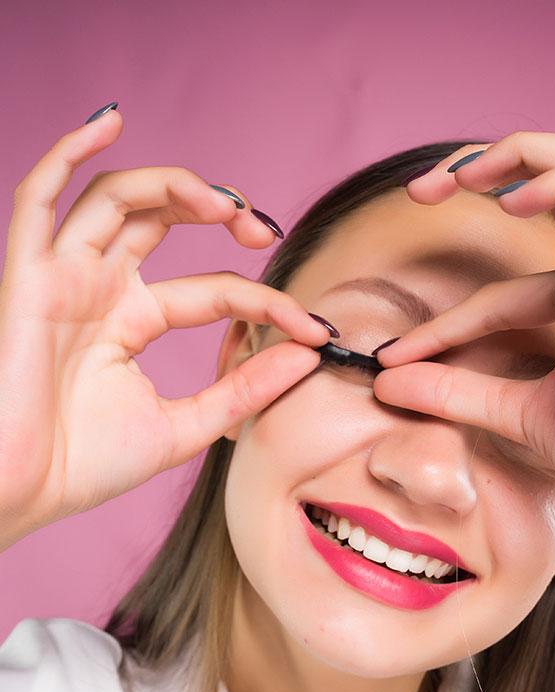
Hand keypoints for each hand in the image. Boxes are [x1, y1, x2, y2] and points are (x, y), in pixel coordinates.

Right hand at [0, 106, 328, 548]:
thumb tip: (308, 356)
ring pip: (116, 198)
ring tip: (223, 203)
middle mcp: (101, 288)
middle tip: (265, 229)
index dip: (267, 301)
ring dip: (172, 185)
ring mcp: (64, 276)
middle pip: (163, 220)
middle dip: (219, 213)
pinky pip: (38, 197)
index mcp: (133, 320)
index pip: (215, 290)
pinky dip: (69, 152)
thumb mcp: (185, 425)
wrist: (21, 494)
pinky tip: (111, 122)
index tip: (313, 328)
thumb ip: (244, 389)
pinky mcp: (26, 275)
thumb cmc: (87, 466)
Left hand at [373, 131, 554, 588]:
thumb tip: (388, 383)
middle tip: (421, 187)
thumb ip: (457, 392)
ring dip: (522, 155)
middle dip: (492, 164)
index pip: (510, 285)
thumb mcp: (520, 414)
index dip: (445, 316)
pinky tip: (508, 201)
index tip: (392, 355)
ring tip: (458, 177)